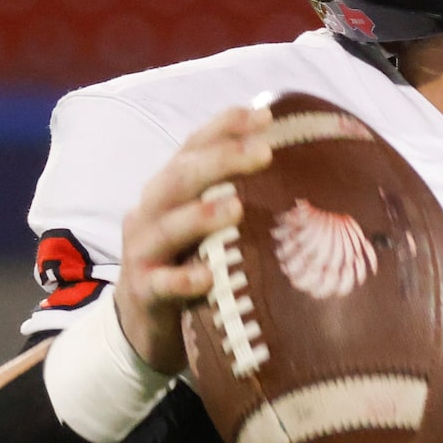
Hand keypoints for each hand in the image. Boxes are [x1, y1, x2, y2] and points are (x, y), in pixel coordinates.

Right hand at [114, 105, 275, 373]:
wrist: (143, 326)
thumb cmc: (188, 266)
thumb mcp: (210, 230)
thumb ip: (236, 200)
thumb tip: (300, 176)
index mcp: (169, 191)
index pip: (192, 148)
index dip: (224, 127)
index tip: (265, 115)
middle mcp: (150, 213)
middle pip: (180, 178)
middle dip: (220, 161)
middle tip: (262, 152)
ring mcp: (142, 252)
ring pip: (166, 227)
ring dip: (200, 215)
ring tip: (235, 207)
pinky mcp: (143, 293)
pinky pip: (161, 284)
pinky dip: (183, 279)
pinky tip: (207, 277)